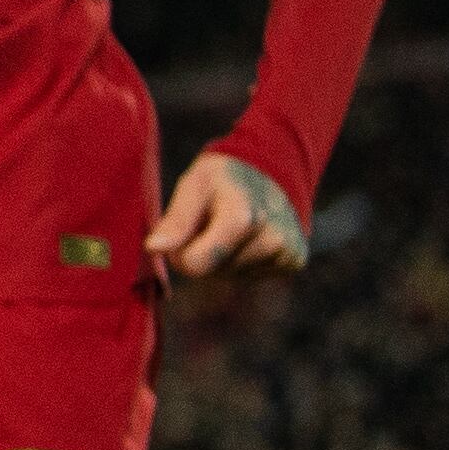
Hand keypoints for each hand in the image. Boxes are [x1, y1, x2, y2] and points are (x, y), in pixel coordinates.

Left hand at [146, 150, 307, 278]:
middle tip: (211, 224)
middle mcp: (272, 239)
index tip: (184, 232)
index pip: (196, 264)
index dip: (180, 253)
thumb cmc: (223, 178)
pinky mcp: (295, 262)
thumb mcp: (193, 185)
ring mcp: (287, 253)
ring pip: (230, 278)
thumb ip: (175, 220)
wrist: (273, 172)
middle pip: (212, 273)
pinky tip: (248, 238)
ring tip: (232, 228)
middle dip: (201, 254)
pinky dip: (241, 262)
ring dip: (221, 259)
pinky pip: (250, 277)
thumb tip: (153, 248)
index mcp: (244, 217)